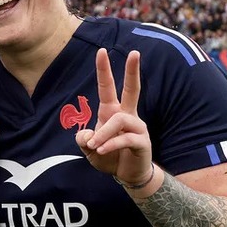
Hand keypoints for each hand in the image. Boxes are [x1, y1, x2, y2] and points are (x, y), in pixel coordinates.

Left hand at [75, 49, 152, 184]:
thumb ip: (83, 140)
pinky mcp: (143, 142)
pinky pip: (125, 138)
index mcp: (112, 113)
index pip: (108, 88)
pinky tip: (101, 151)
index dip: (104, 70)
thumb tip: (87, 135)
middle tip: (135, 52)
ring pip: (120, 120)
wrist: (128, 176)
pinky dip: (111, 144)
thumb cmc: (110, 157)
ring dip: (104, 133)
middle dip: (133, 71)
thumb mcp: (89, 150)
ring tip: (95, 146)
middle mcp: (127, 116)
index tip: (101, 51)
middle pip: (132, 89)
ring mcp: (137, 128)